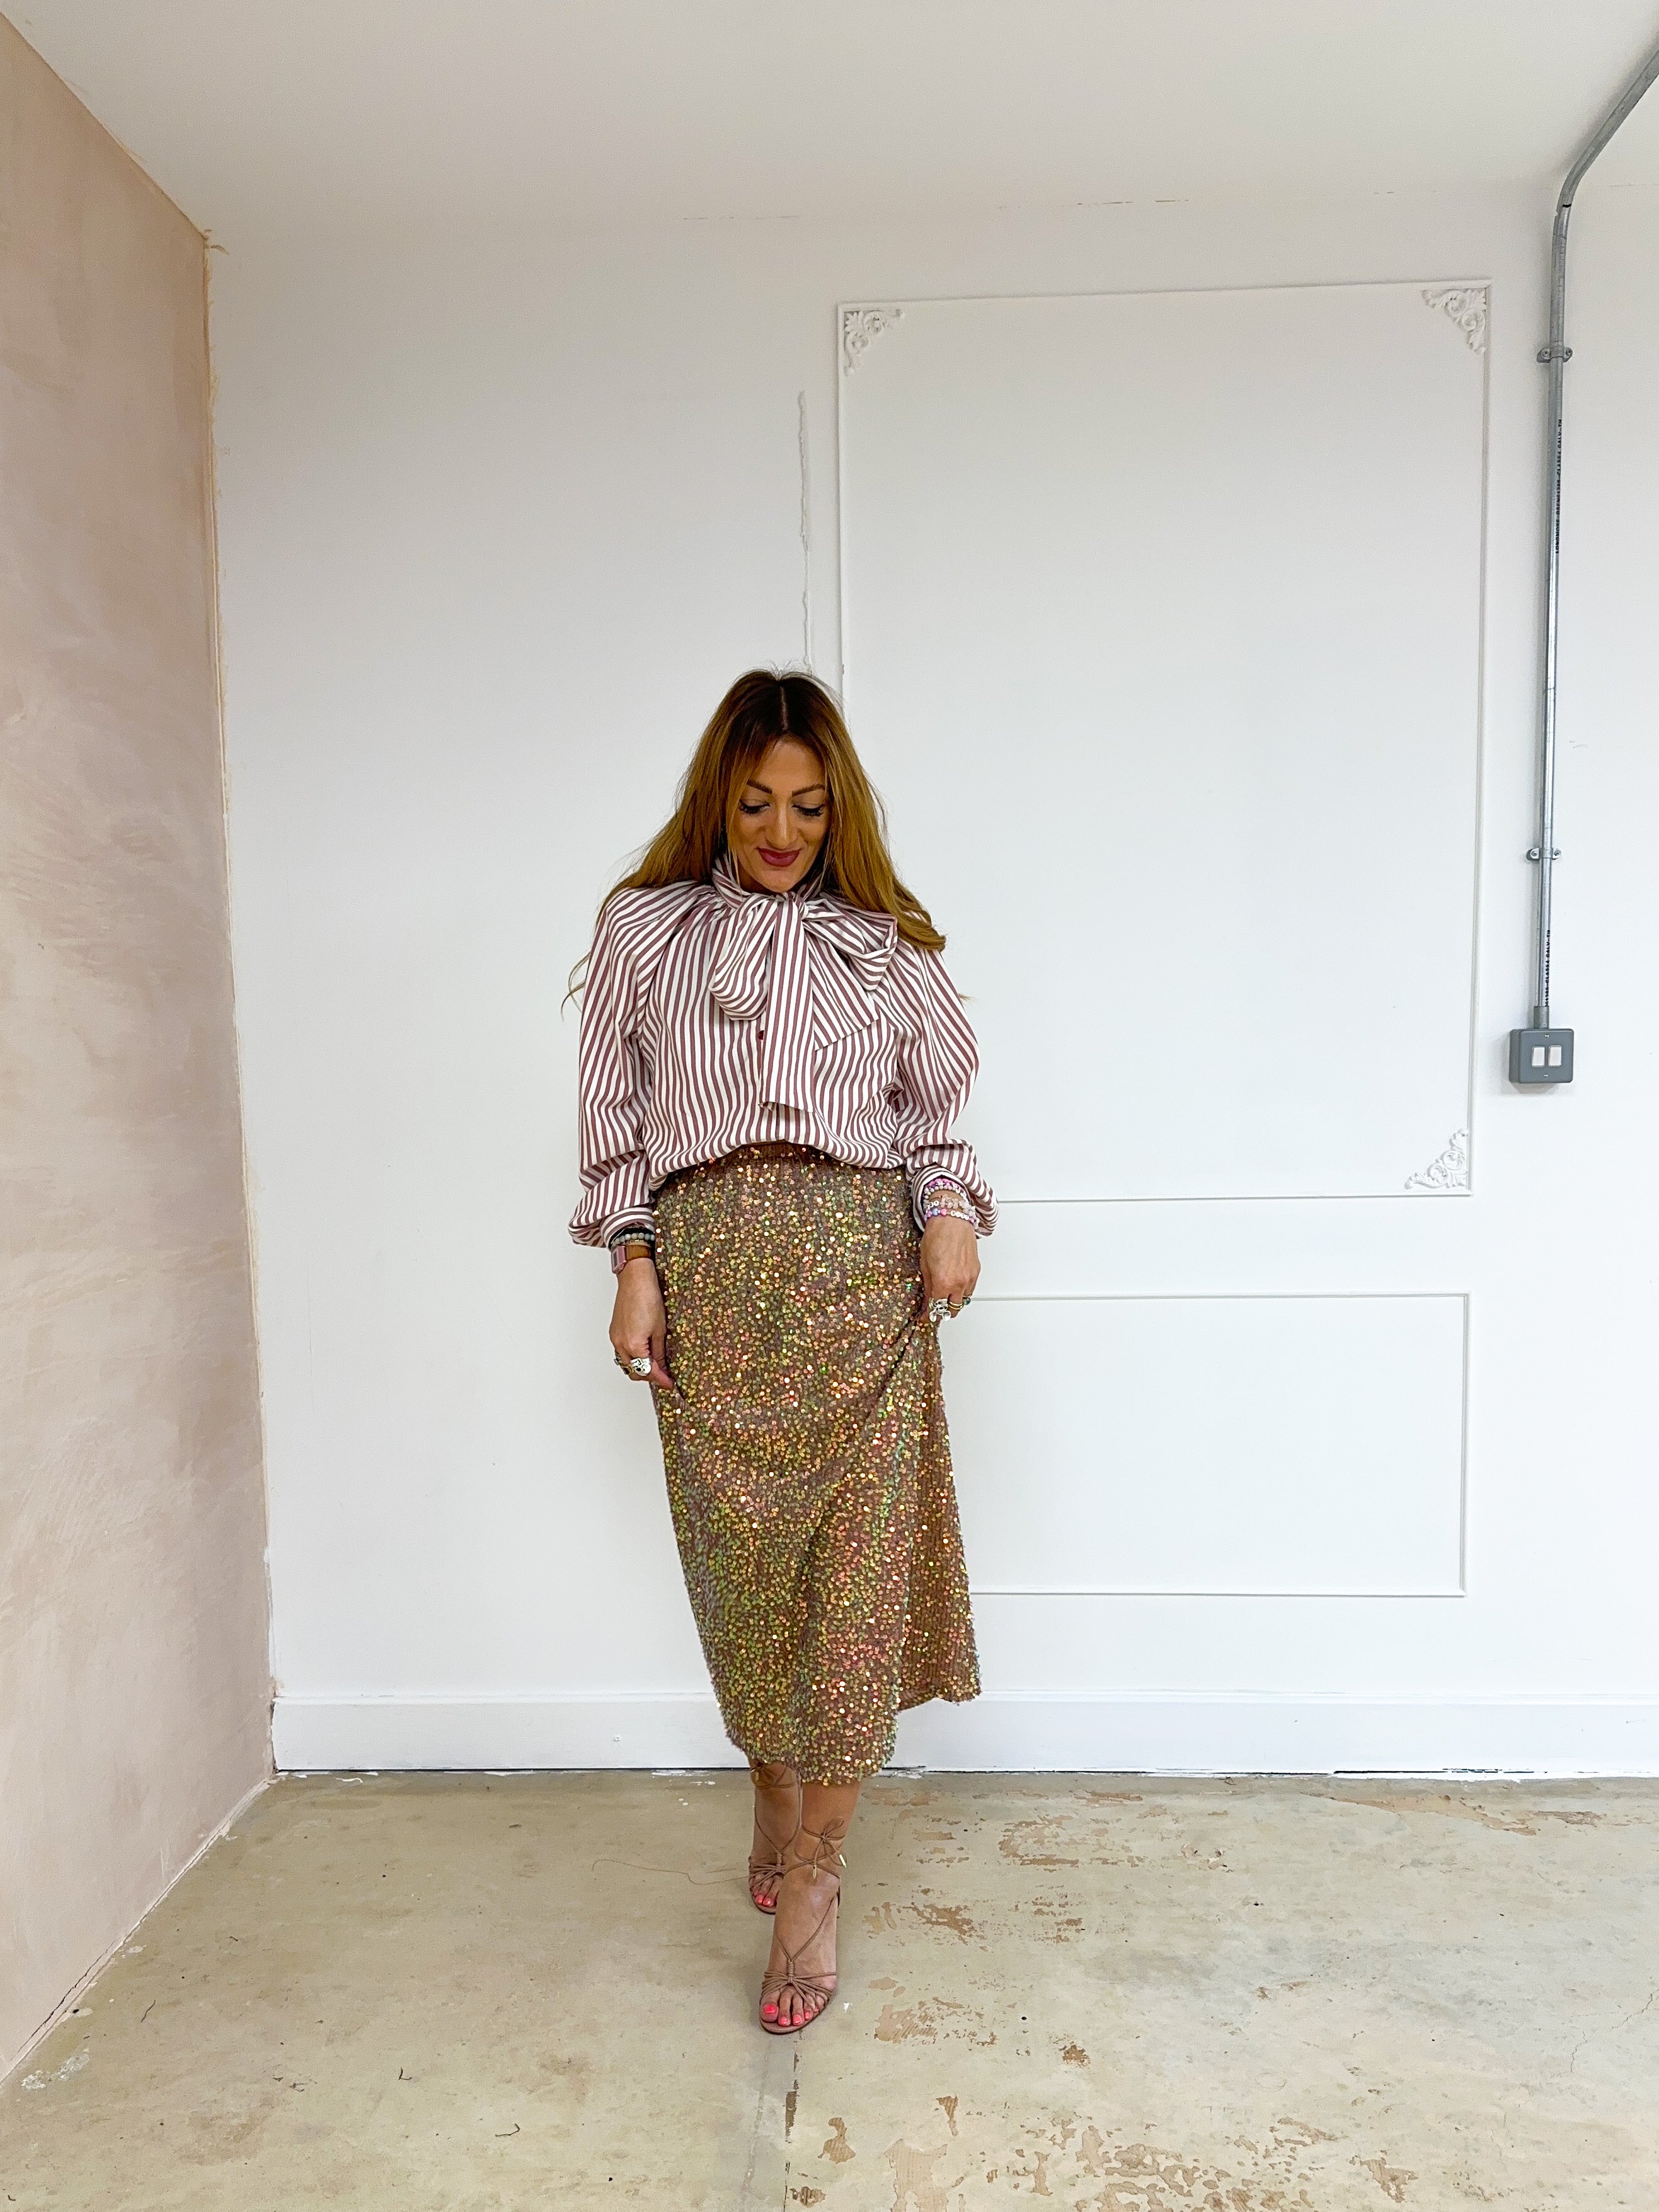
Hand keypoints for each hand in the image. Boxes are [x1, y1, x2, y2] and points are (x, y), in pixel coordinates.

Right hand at [610, 1257, 671, 1387]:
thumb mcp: (660, 1329)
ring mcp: (615, 1338)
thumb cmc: (648, 1298)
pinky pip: (622, 1352)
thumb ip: (659, 1352)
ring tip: (656, 1365)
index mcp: (633, 1345)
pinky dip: (633, 1357)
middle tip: (665, 1376)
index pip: (648, 1371)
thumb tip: (662, 1367)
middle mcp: (620, 1344)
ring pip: (627, 1363)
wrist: (635, 1279)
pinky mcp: (614, 1331)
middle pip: (635, 1371)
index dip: (661, 1380)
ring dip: (640, 1367)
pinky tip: (644, 1353)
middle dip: (650, 1376)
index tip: (670, 1384)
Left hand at [920, 1215, 978, 1318]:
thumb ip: (927, 1285)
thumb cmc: (937, 1235)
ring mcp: (970, 1277)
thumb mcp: (924, 1263)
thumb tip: (927, 1299)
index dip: (929, 1314)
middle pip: (953, 1310)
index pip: (936, 1307)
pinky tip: (955, 1287)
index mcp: (943, 1282)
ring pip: (963, 1301)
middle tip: (935, 1310)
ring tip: (945, 1298)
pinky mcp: (976, 1270)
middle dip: (943, 1313)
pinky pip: (970, 1289)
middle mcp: (959, 1283)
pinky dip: (963, 1292)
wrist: (952, 1219)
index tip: (926, 1316)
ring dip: (954, 1302)